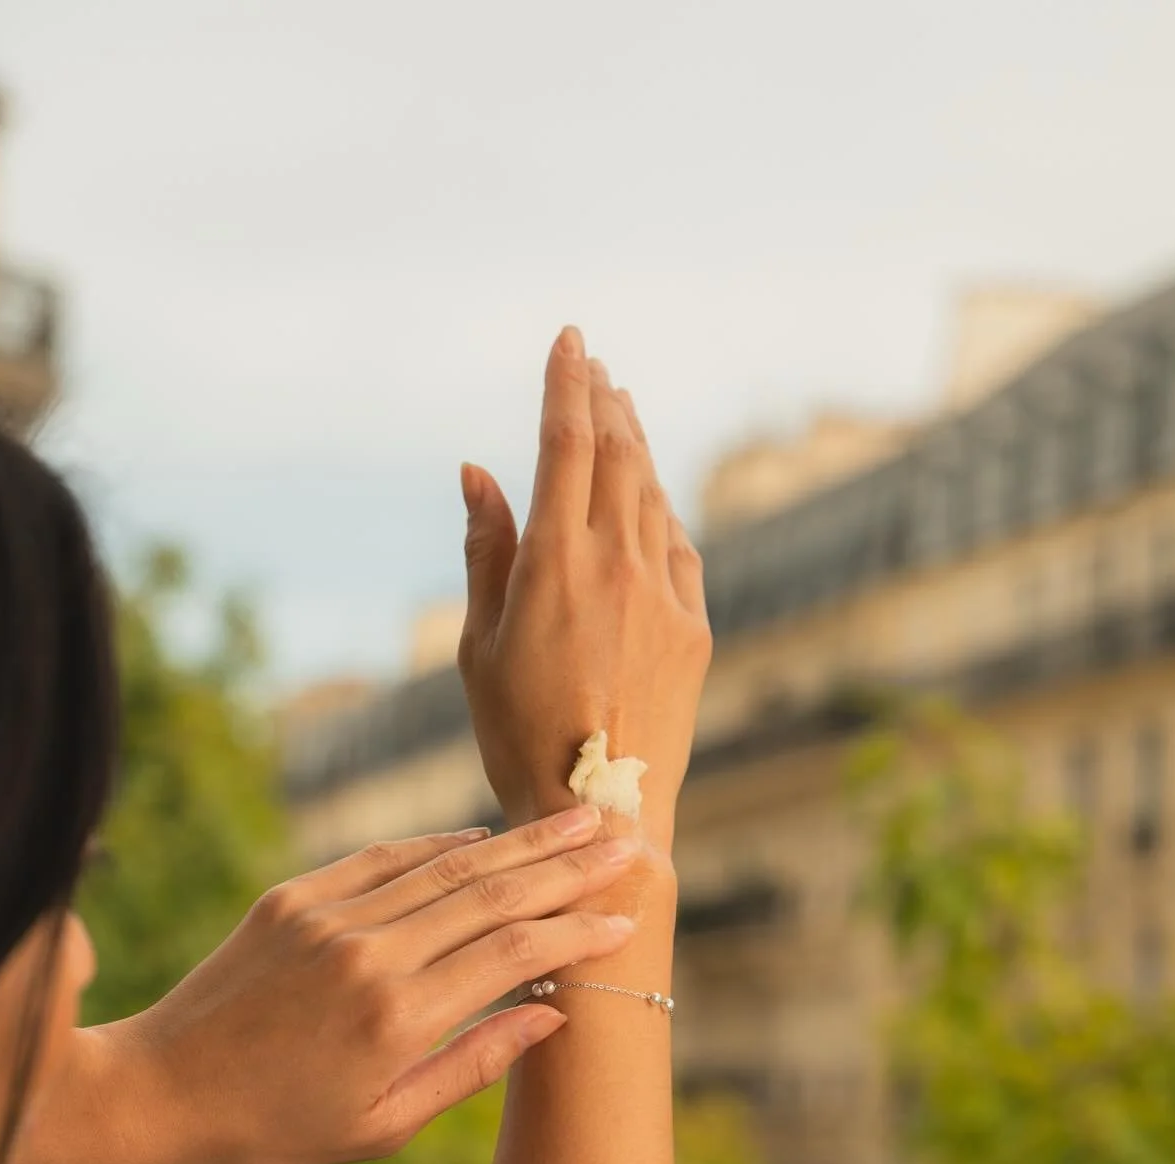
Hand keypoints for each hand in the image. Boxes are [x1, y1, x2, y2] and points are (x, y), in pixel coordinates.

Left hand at [16, 812, 643, 1163]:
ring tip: (578, 819)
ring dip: (519, 842)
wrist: (158, 1090)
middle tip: (628, 841)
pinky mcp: (294, 897)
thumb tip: (553, 1016)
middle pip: (492, 894)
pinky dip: (441, 846)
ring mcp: (328, 917)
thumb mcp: (383, 1125)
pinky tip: (485, 837)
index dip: (577, 930)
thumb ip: (472, 1065)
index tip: (628, 916)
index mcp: (396, 1020)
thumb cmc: (276, 1128)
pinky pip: (385, 860)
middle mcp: (367, 955)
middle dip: (567, 865)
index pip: (513, 955)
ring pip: (446, 866)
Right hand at [457, 329, 711, 855]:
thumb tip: (478, 471)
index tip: (569, 339)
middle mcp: (619, 565)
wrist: (602, 814)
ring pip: (654, 497)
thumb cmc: (519, 737)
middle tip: (597, 366)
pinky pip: (680, 550)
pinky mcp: (696, 631)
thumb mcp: (480, 645)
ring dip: (637, 448)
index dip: (567, 382)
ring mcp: (666, 596)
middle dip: (605, 401)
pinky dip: (664, 514)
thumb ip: (485, 549)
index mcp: (556, 563)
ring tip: (623, 415)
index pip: (566, 442)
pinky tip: (654, 503)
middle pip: (618, 455)